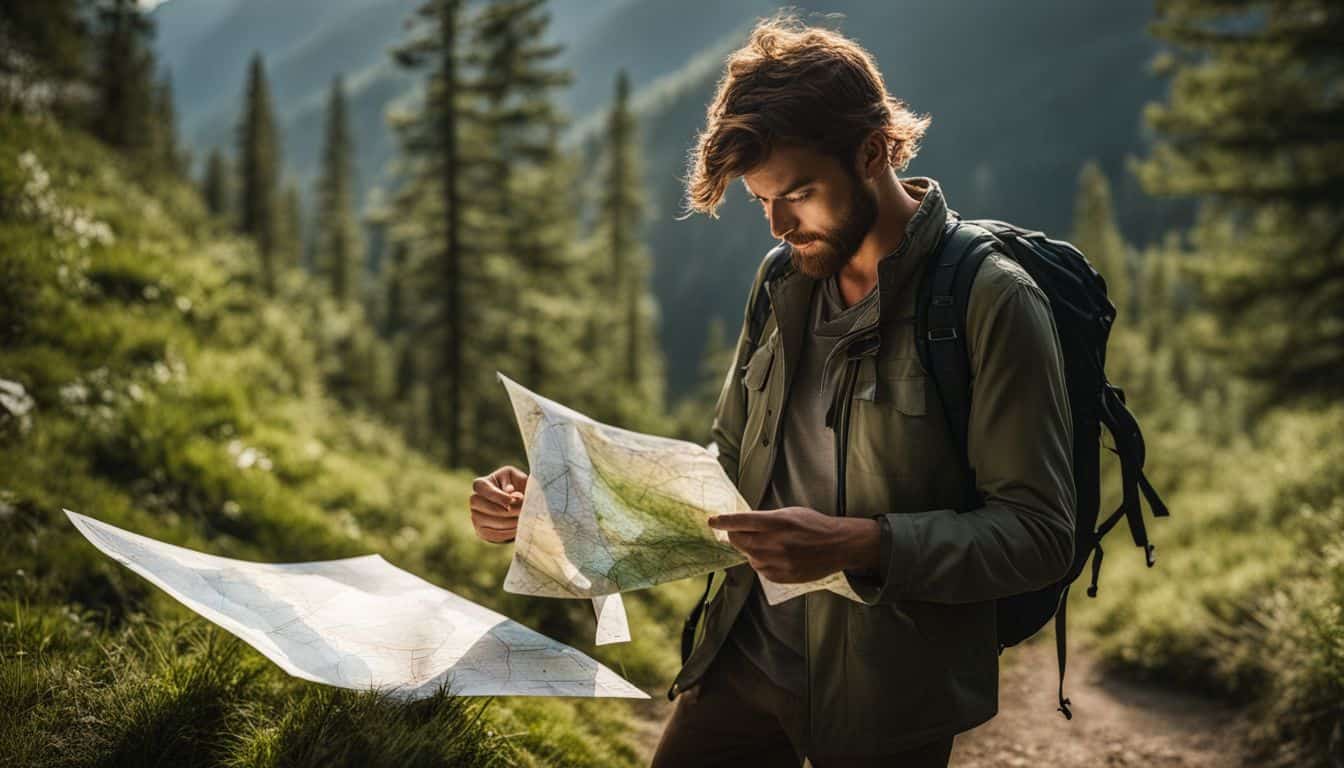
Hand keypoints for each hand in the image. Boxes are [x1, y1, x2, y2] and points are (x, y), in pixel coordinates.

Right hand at [469, 465, 526, 543]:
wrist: (512, 501)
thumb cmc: (514, 484)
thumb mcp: (514, 477)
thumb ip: (511, 481)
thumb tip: (509, 491)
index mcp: (480, 484)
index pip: (485, 490)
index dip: (499, 496)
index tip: (514, 499)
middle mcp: (474, 501)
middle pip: (490, 509)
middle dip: (509, 511)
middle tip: (523, 511)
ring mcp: (475, 517)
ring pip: (493, 523)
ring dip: (511, 522)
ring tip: (524, 519)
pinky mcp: (481, 531)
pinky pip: (495, 534)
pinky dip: (508, 532)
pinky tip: (518, 527)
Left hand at [707, 507, 879, 582]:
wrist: (837, 546)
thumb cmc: (814, 525)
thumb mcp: (789, 513)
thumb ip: (766, 520)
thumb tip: (743, 525)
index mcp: (777, 522)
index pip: (741, 521)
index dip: (723, 521)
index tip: (712, 521)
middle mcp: (774, 543)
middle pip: (739, 541)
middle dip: (735, 536)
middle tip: (740, 533)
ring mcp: (777, 562)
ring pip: (748, 556)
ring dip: (751, 550)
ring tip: (770, 545)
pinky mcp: (780, 576)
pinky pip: (760, 569)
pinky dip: (762, 562)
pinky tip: (777, 556)